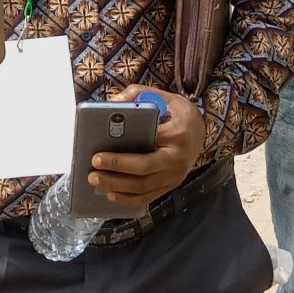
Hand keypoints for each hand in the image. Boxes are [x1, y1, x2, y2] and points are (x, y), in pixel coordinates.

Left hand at [88, 87, 206, 208]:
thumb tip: (113, 103)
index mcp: (176, 133)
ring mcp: (176, 175)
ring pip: (144, 187)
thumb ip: (137, 94)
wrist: (201, 131)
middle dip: (115, 170)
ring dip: (117, 187)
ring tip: (96, 180)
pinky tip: (112, 194)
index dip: (121, 152)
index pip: (146, 144)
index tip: (98, 153)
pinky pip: (149, 196)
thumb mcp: (163, 96)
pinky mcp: (171, 184)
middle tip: (92, 168)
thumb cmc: (178, 113)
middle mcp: (178, 157)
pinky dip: (129, 198)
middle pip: (143, 169)